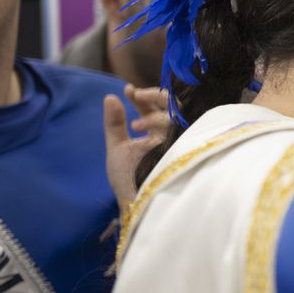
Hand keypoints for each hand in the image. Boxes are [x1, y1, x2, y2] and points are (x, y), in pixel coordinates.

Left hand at [103, 84, 170, 208]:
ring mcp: (178, 141)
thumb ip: (114, 123)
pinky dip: (161, 124)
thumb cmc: (126, 179)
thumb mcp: (116, 147)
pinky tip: (143, 130)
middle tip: (137, 95)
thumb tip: (110, 97)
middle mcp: (170, 134)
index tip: (128, 90)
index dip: (143, 96)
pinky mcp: (184, 149)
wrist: (134, 203)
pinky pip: (180, 128)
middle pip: (172, 106)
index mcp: (156, 132)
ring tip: (135, 125)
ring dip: (155, 113)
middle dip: (154, 96)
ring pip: (177, 116)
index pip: (154, 107)